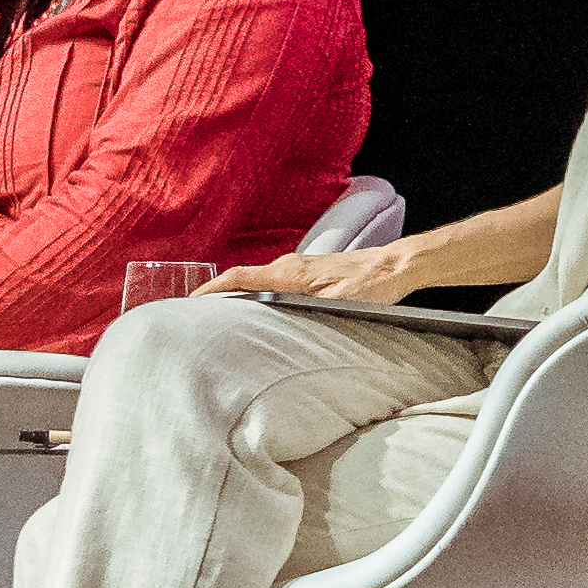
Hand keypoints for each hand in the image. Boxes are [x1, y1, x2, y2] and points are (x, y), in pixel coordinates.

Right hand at [209, 238, 415, 303]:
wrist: (395, 266)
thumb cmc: (370, 285)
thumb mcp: (336, 303)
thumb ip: (305, 309)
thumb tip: (279, 322)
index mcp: (290, 272)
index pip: (241, 277)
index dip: (214, 289)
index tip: (193, 301)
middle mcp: (290, 266)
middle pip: (244, 279)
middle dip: (218, 294)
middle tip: (198, 314)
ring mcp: (298, 268)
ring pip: (258, 281)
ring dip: (238, 294)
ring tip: (221, 315)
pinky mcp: (308, 274)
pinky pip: (272, 283)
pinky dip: (256, 294)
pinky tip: (259, 310)